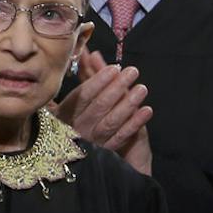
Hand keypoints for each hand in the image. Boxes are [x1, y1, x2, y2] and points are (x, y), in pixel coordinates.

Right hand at [55, 51, 153, 169]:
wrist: (69, 160)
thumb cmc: (72, 120)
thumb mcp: (70, 101)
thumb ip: (83, 77)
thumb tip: (91, 52)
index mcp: (65, 114)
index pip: (82, 96)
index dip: (98, 81)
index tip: (113, 68)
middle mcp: (77, 127)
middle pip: (98, 106)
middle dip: (116, 87)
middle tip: (132, 72)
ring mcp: (91, 141)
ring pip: (110, 121)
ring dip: (127, 104)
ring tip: (142, 88)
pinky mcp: (105, 153)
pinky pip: (121, 137)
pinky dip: (134, 124)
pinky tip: (146, 111)